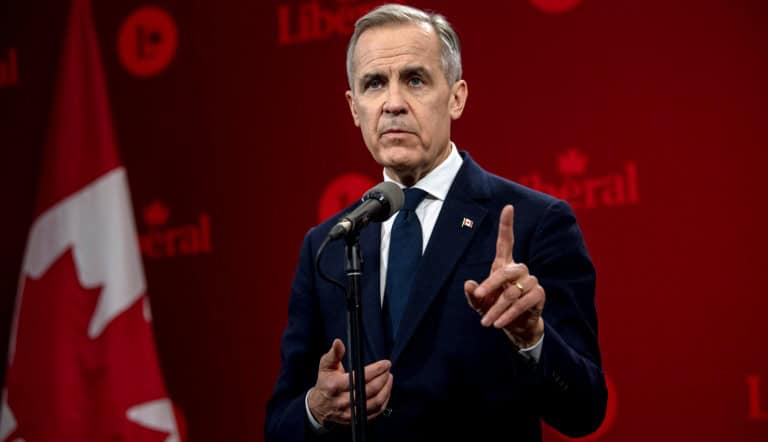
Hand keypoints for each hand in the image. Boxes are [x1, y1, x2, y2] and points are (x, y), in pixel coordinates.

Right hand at [307, 339, 393, 426]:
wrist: (319, 407)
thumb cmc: (325, 383)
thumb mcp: (325, 366)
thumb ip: (334, 354)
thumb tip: (338, 342)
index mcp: (335, 386)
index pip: (359, 378)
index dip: (376, 370)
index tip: (385, 363)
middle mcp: (343, 401)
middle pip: (370, 390)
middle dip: (383, 378)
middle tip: (388, 369)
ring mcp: (350, 413)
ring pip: (375, 402)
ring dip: (386, 389)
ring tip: (389, 378)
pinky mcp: (356, 420)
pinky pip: (376, 412)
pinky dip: (384, 400)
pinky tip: (386, 391)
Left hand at [464, 205, 544, 347]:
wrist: (516, 328)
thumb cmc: (495, 309)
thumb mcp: (479, 303)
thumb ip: (473, 294)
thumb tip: (468, 284)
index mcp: (504, 265)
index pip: (506, 241)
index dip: (507, 225)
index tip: (508, 207)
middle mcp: (519, 270)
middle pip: (508, 270)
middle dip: (492, 284)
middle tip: (479, 295)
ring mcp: (531, 282)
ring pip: (513, 291)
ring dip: (498, 307)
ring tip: (487, 322)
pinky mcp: (538, 295)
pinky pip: (523, 302)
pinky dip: (509, 314)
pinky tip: (499, 324)